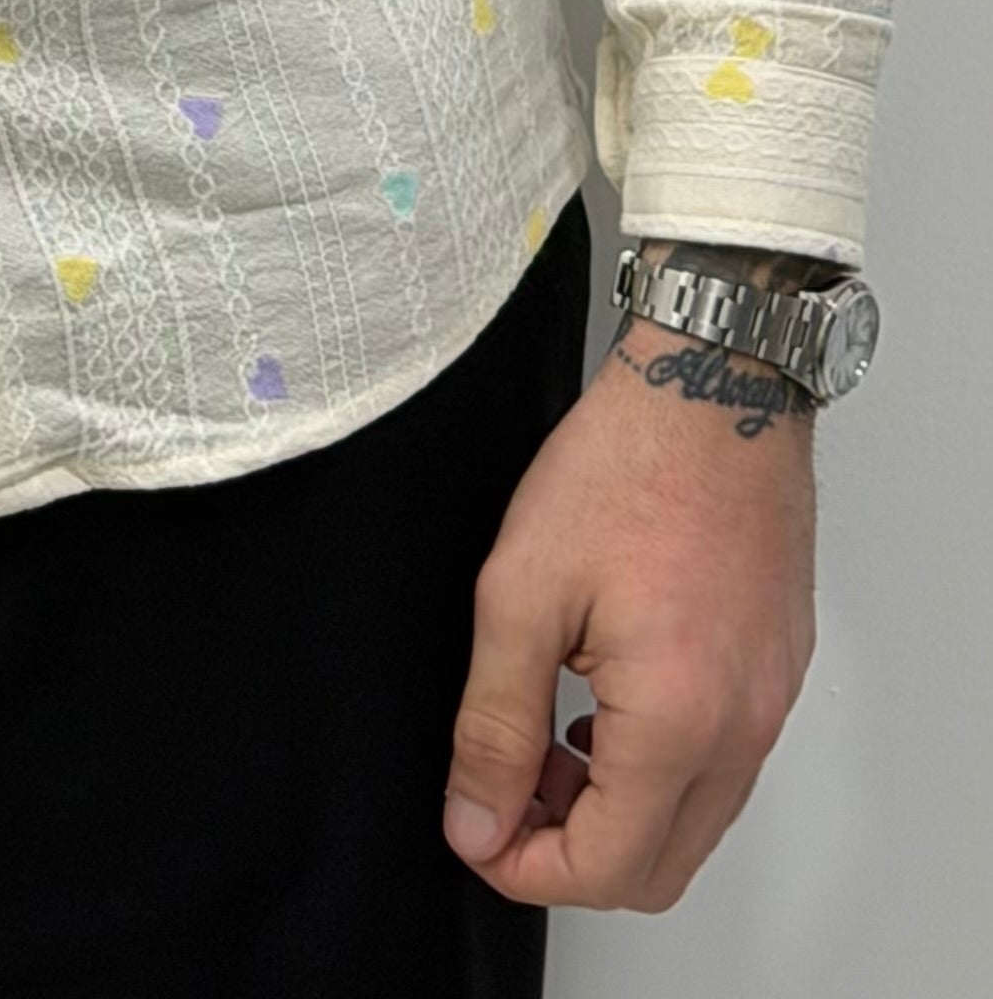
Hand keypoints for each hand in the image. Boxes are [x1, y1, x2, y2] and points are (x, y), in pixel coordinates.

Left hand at [440, 312, 817, 911]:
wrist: (713, 384)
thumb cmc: (626, 463)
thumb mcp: (520, 590)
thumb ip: (493, 722)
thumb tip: (475, 818)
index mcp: (678, 720)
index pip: (605, 869)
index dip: (523, 868)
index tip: (475, 826)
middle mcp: (742, 728)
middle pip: (657, 870)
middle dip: (569, 854)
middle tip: (506, 790)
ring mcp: (771, 703)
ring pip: (694, 824)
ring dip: (616, 813)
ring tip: (547, 738)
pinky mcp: (779, 672)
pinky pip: (723, 767)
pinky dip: (659, 769)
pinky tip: (604, 706)